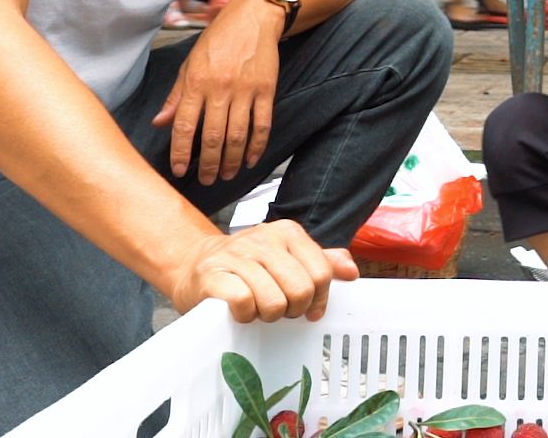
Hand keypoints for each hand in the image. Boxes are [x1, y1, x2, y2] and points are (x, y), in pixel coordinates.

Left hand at [154, 0, 283, 183]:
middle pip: (213, 136)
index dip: (181, 152)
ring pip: (238, 135)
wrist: (252, 19)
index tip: (179, 170)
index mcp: (196, 83)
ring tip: (227, 175)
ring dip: (232, 160)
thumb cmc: (217, 41)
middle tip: (206, 180)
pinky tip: (251, 160)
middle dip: (208, 164)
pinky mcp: (266, 90)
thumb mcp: (189, 64)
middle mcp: (220, 89)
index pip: (185, 125)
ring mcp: (245, 90)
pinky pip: (263, 124)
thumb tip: (160, 123)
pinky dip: (258, 146)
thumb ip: (176, 96)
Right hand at [168, 220, 358, 322]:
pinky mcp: (213, 274)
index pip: (322, 273)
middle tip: (279, 309)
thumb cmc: (247, 267)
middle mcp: (264, 238)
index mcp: (288, 232)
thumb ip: (321, 262)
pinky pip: (244, 303)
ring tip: (258, 308)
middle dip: (292, 310)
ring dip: (267, 315)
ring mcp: (237, 255)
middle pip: (301, 290)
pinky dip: (245, 315)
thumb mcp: (286, 258)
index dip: (318, 299)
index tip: (308, 309)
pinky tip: (240, 310)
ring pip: (274, 300)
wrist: (196, 265)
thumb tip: (352, 271)